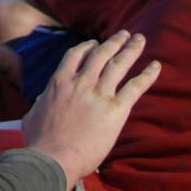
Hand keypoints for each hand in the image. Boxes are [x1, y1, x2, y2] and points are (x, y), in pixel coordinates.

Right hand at [20, 31, 158, 185]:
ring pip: (118, 64)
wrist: (53, 157)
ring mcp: (98, 94)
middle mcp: (80, 82)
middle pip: (100, 55)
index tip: (96, 44)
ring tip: (139, 39)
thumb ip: (40, 103)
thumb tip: (41, 100)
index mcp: (59, 82)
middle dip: (114, 42)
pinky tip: (156, 66)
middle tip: (125, 34)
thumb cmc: (41, 142)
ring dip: (130, 49)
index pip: (75, 56)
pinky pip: (135, 86)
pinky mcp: (115, 109)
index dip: (88, 47)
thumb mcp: (33, 115)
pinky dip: (147, 75)